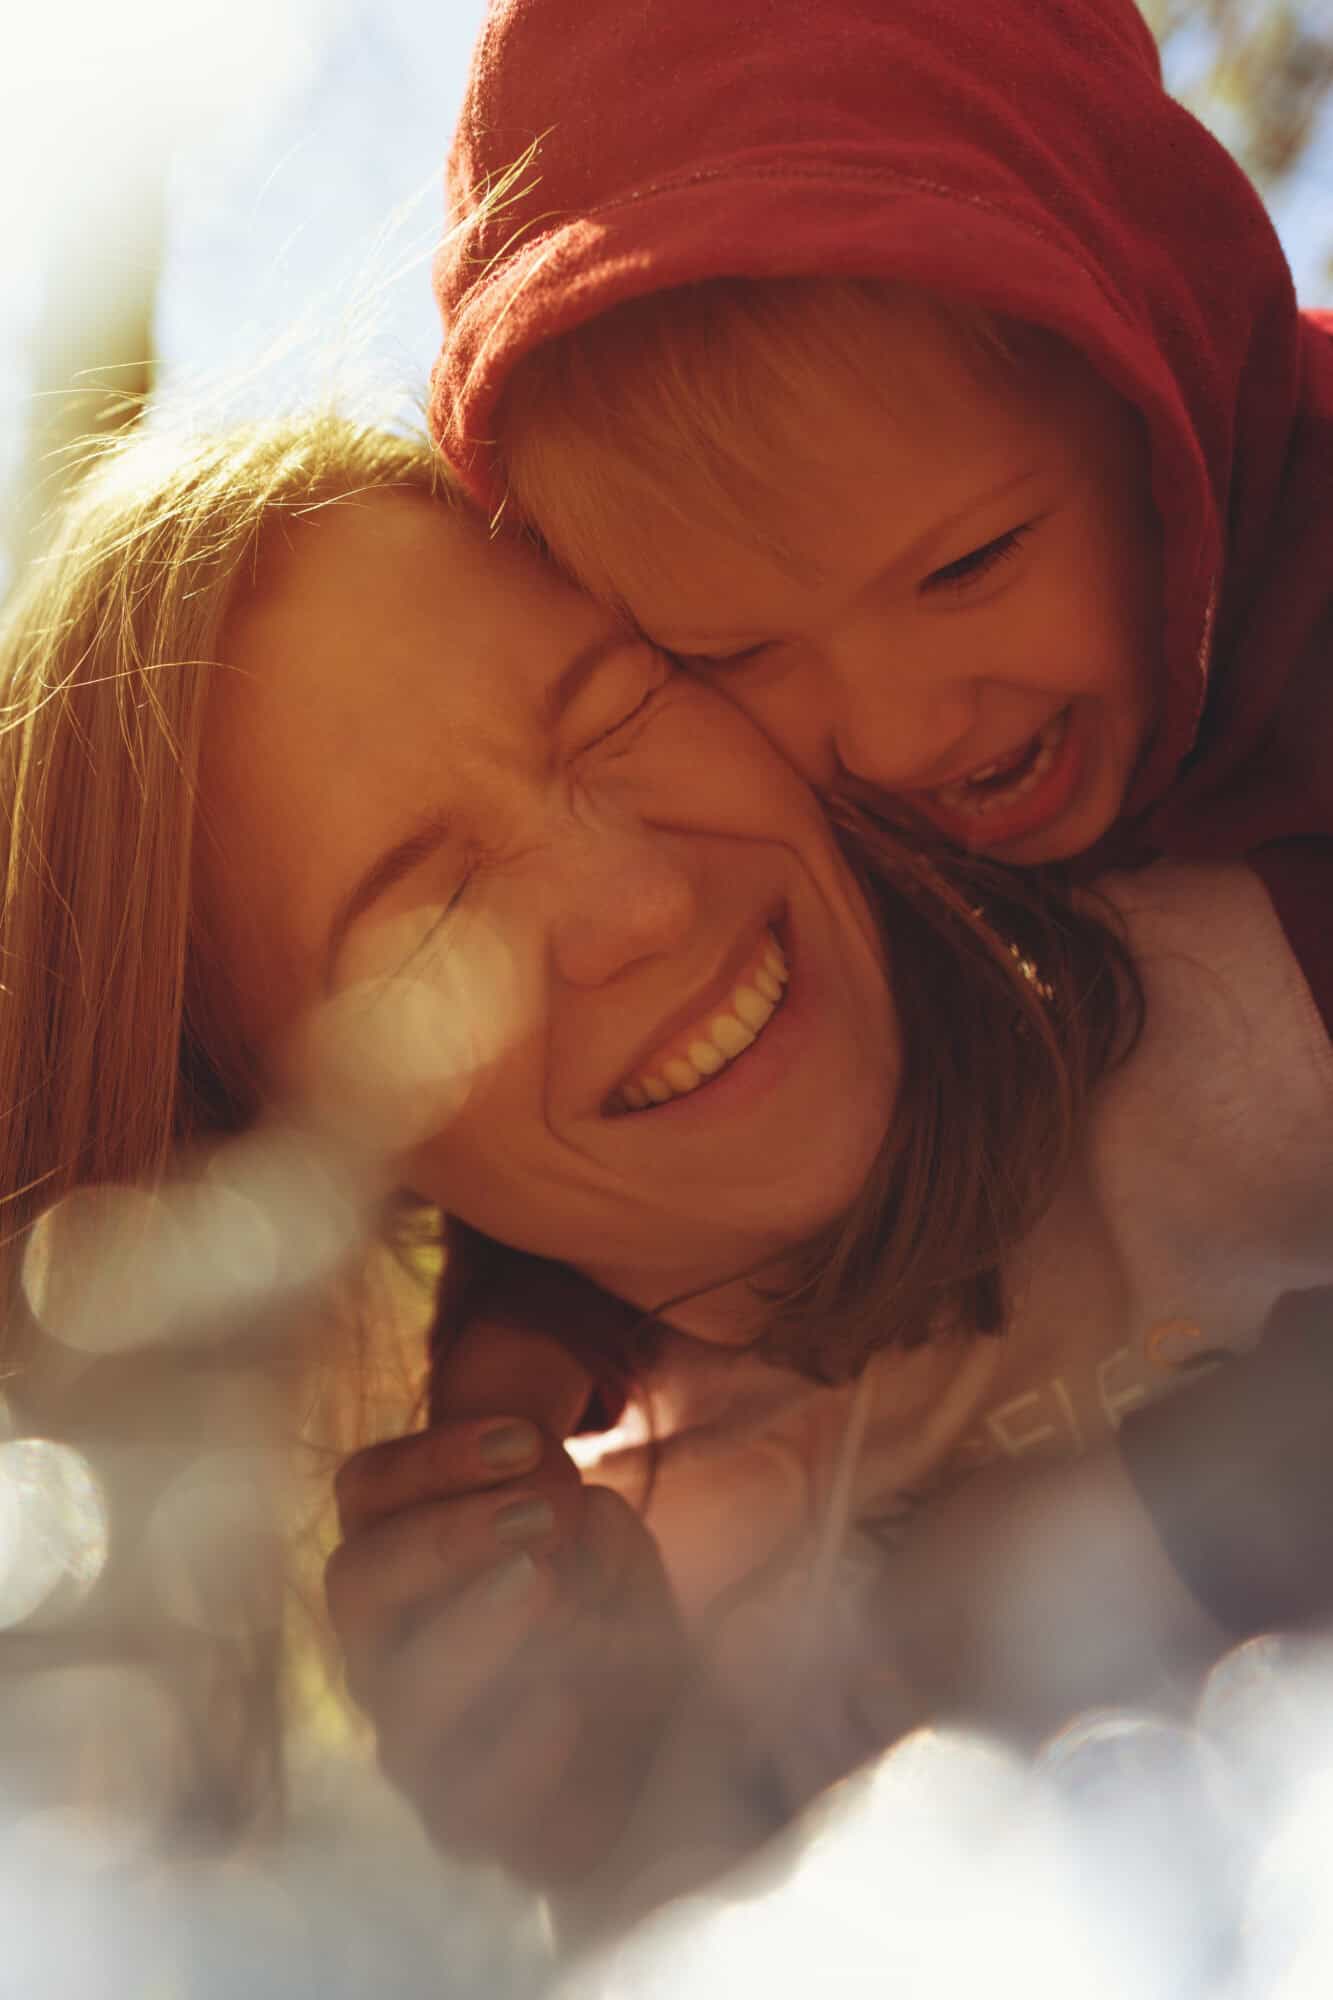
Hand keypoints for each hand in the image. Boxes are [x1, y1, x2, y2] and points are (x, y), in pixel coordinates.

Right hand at [326, 1321, 688, 1884]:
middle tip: (540, 1509)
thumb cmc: (606, 1609)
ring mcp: (415, 1737)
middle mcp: (383, 1647)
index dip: (434, 1456)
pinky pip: (466, 1805)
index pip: (367, 1490)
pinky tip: (562, 1707)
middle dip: (445, 1537)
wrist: (648, 1739)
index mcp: (396, 1557)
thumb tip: (563, 1506)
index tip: (528, 1437)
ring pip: (402, 1693)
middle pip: (358, 1580)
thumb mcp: (605, 1540)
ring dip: (472, 1629)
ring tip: (544, 1583)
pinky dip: (514, 1754)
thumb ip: (578, 1511)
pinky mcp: (469, 1821)